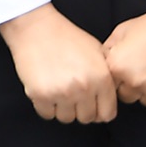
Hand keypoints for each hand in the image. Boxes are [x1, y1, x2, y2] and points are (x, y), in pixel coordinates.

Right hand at [0, 4, 116, 123]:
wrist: (36, 28)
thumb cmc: (66, 37)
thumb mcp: (97, 51)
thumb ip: (107, 76)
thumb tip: (109, 99)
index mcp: (101, 78)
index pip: (107, 114)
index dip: (100, 111)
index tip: (92, 105)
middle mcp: (84, 88)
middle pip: (87, 118)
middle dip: (81, 109)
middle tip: (73, 95)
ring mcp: (62, 93)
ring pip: (67, 119)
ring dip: (63, 108)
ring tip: (58, 91)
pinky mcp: (40, 95)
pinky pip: (47, 114)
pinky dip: (46, 106)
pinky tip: (46, 91)